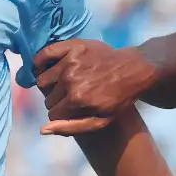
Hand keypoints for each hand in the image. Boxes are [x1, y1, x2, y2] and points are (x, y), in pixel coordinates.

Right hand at [35, 38, 162, 134]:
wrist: (134, 69)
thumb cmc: (119, 98)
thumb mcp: (101, 120)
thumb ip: (71, 127)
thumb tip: (43, 129)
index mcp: (77, 99)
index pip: (52, 113)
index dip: (62, 114)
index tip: (72, 110)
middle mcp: (70, 79)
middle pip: (48, 97)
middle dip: (57, 100)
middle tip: (72, 95)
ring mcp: (70, 61)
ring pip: (43, 78)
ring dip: (51, 83)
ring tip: (64, 82)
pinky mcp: (72, 46)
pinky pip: (44, 54)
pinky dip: (41, 61)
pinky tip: (46, 67)